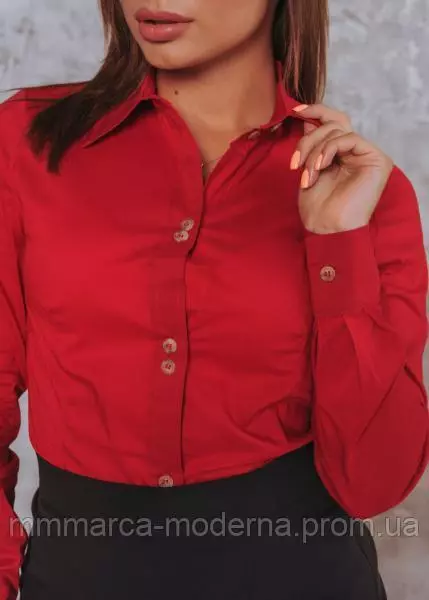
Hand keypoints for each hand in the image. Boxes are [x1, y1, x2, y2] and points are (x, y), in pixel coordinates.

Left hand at [290, 104, 393, 233]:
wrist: (327, 228)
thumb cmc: (317, 207)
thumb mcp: (308, 169)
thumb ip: (312, 145)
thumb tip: (306, 119)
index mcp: (342, 153)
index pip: (332, 122)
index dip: (315, 111)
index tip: (294, 110)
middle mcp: (357, 152)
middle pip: (333, 123)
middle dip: (308, 139)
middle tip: (295, 162)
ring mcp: (367, 154)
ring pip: (337, 131)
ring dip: (314, 151)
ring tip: (306, 174)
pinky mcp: (377, 159)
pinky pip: (349, 138)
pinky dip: (329, 150)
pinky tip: (319, 167)